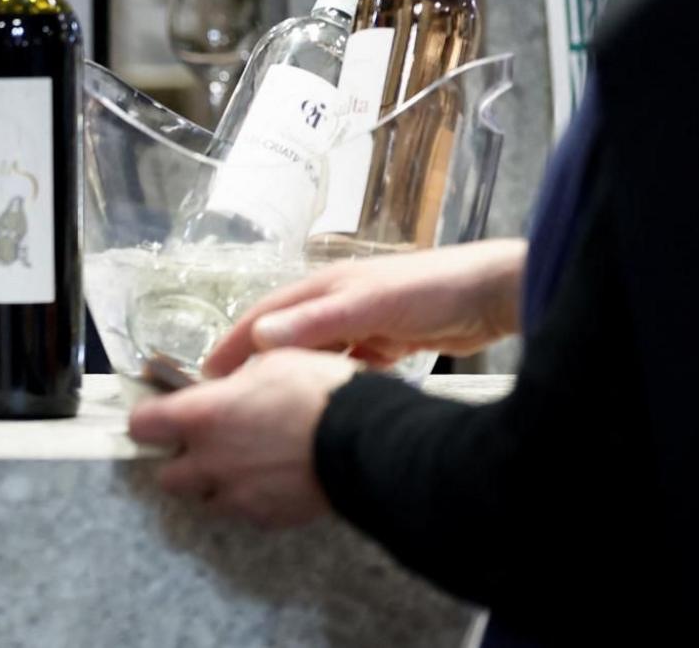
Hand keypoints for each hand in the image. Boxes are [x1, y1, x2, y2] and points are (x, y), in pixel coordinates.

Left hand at [128, 350, 358, 526]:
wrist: (367, 442)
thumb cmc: (319, 391)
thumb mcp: (272, 362)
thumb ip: (236, 382)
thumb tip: (229, 388)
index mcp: (202, 416)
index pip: (142, 425)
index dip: (148, 420)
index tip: (158, 416)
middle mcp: (210, 461)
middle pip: (167, 476)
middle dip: (179, 462)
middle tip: (204, 445)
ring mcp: (238, 496)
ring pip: (205, 500)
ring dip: (214, 485)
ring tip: (241, 466)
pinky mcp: (267, 519)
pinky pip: (244, 513)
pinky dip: (250, 501)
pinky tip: (271, 482)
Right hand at [203, 239, 525, 377]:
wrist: (492, 294)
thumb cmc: (429, 290)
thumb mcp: (368, 305)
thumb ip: (317, 322)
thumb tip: (258, 336)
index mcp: (322, 289)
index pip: (263, 316)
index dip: (233, 343)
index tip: (207, 376)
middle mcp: (336, 303)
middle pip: (285, 336)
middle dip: (258, 365)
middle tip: (235, 400)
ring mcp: (362, 322)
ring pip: (317, 354)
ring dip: (298, 375)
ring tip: (276, 408)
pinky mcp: (389, 342)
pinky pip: (350, 365)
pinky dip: (337, 381)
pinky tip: (333, 403)